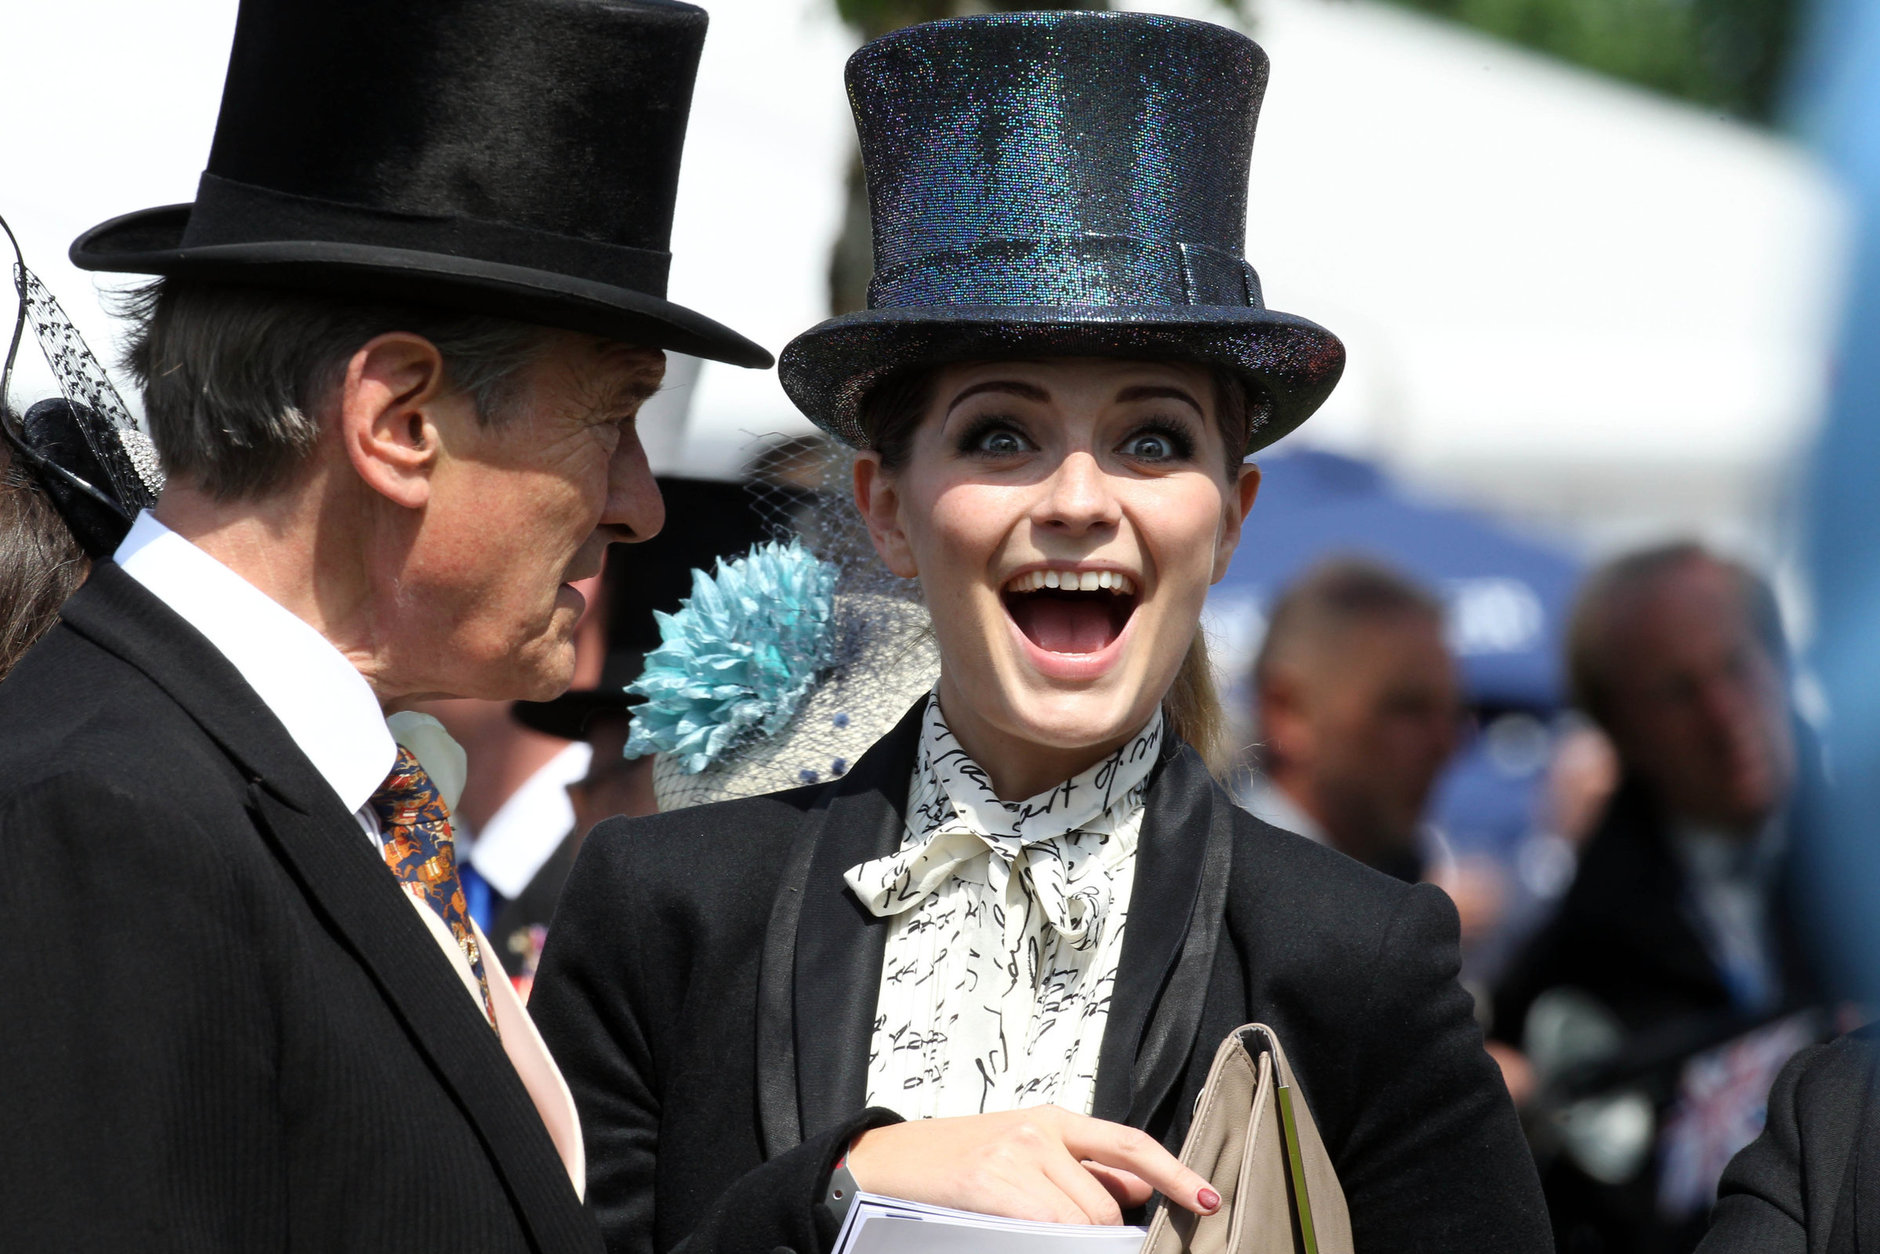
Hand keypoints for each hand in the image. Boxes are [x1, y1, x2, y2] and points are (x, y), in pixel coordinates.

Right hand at [846, 1105, 1220, 1225]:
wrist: (889, 1162)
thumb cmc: (960, 1162)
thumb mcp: (1026, 1150)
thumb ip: (1079, 1167)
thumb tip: (1135, 1190)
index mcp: (1055, 1119)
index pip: (1130, 1144)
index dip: (1173, 1172)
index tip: (1206, 1197)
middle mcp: (1041, 1130)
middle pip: (1107, 1200)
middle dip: (1103, 1231)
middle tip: (1071, 1235)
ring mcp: (1016, 1154)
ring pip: (1081, 1221)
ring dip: (1072, 1240)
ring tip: (1031, 1227)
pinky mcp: (991, 1182)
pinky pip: (1046, 1228)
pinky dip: (1048, 1242)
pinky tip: (1024, 1234)